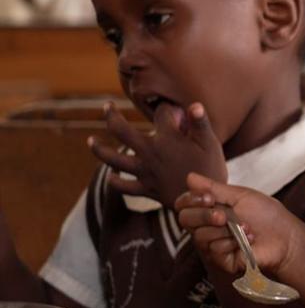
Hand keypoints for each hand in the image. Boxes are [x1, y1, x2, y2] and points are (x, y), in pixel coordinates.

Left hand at [89, 102, 226, 205]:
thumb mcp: (211, 144)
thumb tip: (194, 104)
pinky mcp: (146, 188)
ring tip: (90, 141)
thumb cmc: (210, 170)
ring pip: (113, 158)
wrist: (206, 203)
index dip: (166, 108)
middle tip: (107, 107)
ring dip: (99, 149)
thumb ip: (200, 123)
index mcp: (167, 138)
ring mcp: (144, 171)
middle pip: (121, 130)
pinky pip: (124, 186)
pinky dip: (115, 181)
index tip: (174, 109)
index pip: (161, 114)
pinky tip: (110, 175)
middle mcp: (150, 152)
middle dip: (111, 116)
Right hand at [174, 173, 304, 284]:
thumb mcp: (240, 196)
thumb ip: (214, 188)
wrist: (286, 237)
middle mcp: (207, 227)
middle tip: (223, 215)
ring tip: (245, 227)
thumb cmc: (267, 215)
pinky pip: (214, 249)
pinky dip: (232, 242)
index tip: (209, 197)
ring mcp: (213, 245)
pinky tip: (247, 241)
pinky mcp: (222, 260)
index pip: (184, 204)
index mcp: (210, 210)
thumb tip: (190, 177)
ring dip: (225, 230)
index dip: (191, 200)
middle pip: (185, 219)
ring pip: (200, 236)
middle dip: (204, 214)